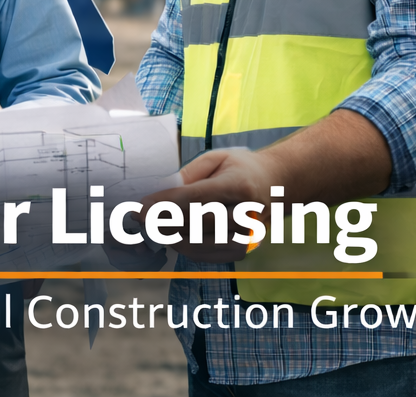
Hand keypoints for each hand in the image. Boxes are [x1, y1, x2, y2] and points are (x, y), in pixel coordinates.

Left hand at [138, 147, 276, 262]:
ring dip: (169, 237)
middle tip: (137, 219)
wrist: (277, 186)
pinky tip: (171, 236)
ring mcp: (246, 238)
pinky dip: (183, 247)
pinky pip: (205, 255)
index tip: (139, 208)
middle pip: (195, 225)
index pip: (195, 199)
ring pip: (197, 244)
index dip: (164, 205)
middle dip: (161, 223)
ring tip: (151, 227)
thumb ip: (189, 174)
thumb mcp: (217, 159)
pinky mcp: (242, 251)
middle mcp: (246, 215)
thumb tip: (161, 190)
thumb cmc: (241, 169)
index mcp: (239, 186)